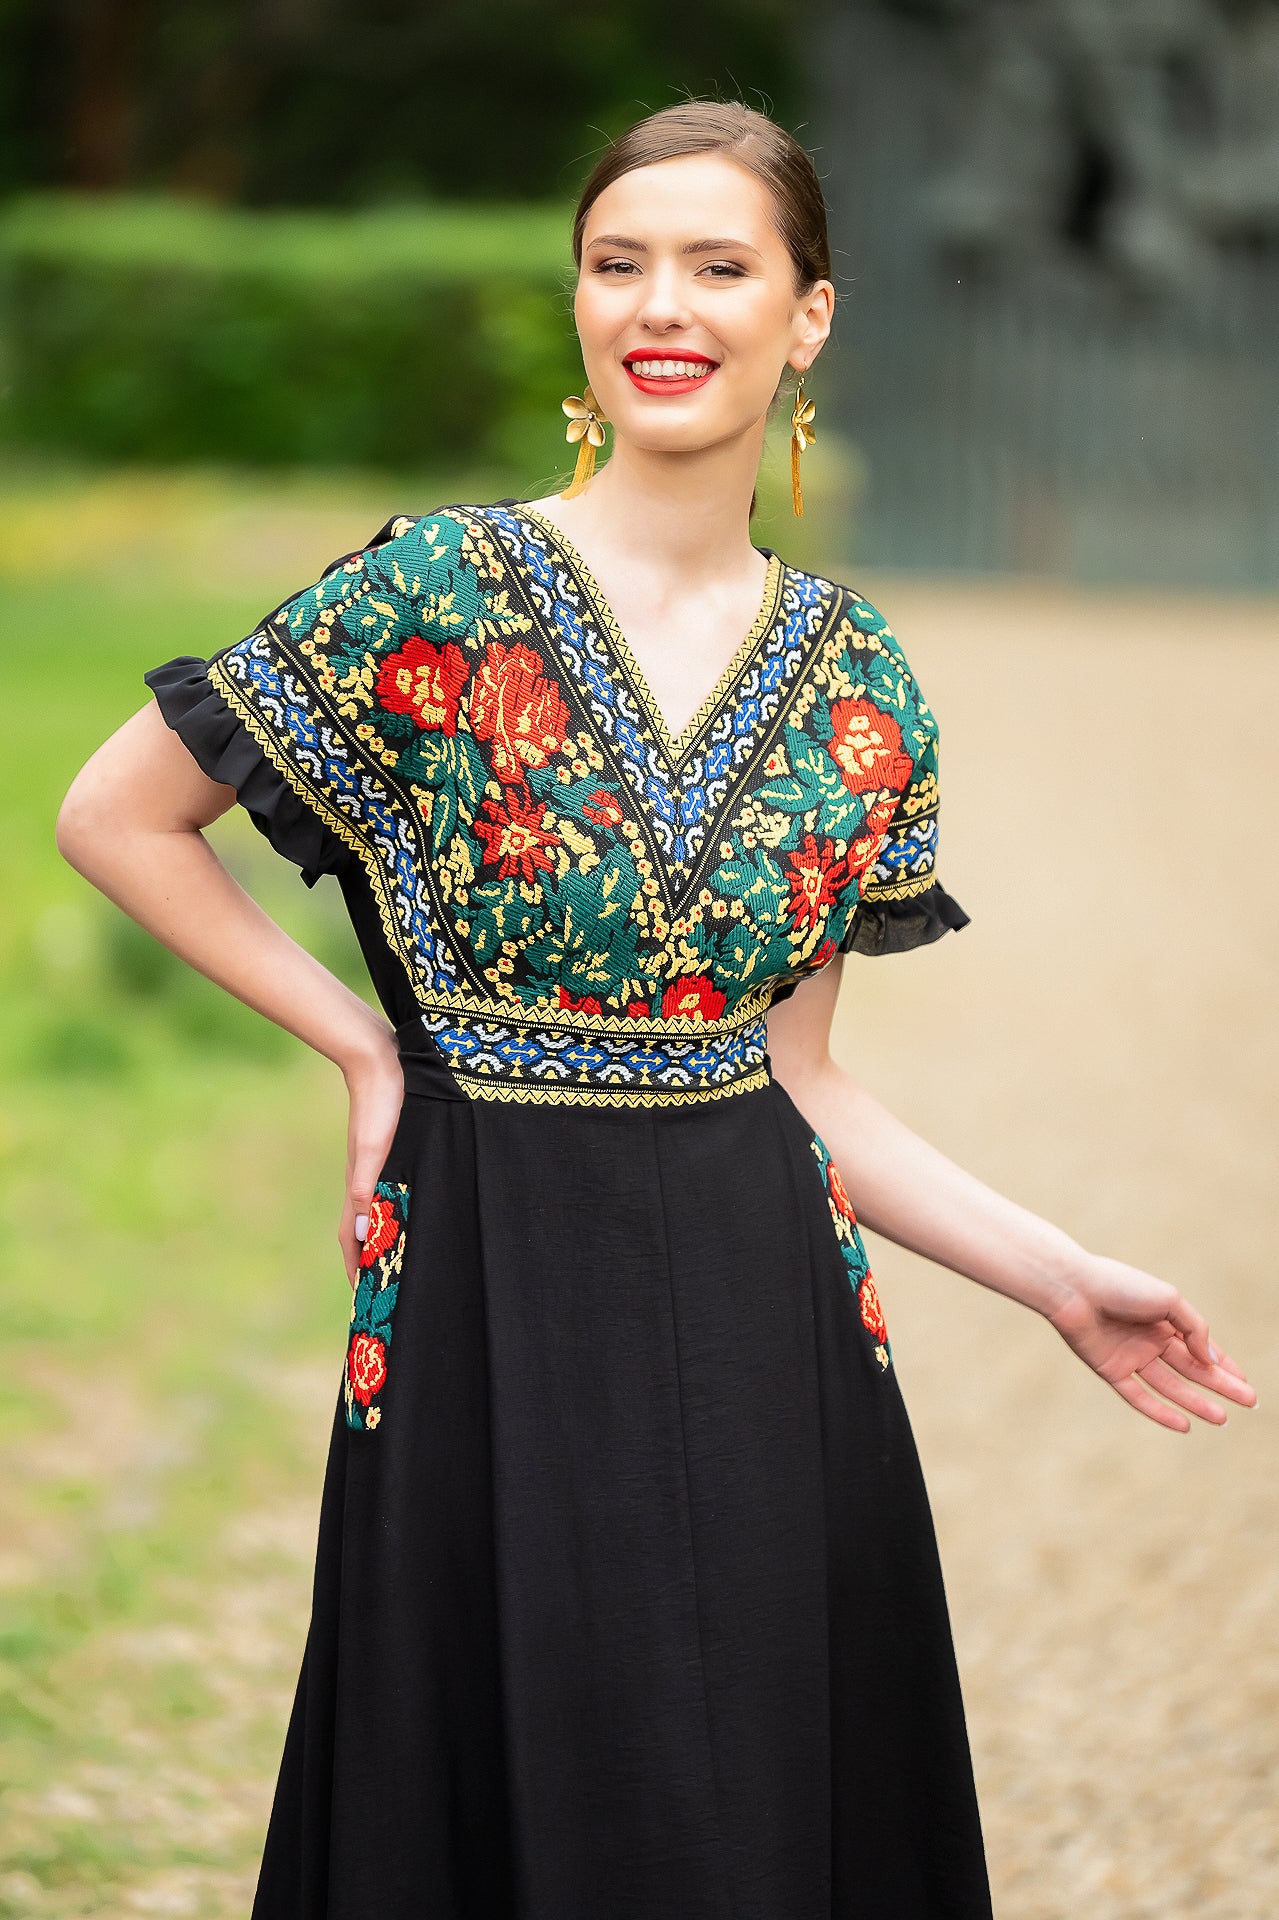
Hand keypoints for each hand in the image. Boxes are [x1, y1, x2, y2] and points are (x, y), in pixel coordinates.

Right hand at [338, 1030, 404, 1287]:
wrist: (382, 1060)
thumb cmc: (381, 1105)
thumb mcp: (375, 1149)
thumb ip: (367, 1187)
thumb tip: (365, 1233)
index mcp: (362, 1186)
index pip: (354, 1240)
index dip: (357, 1269)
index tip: (363, 1301)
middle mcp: (367, 1181)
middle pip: (366, 1232)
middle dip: (372, 1262)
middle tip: (385, 1293)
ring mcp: (379, 1167)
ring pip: (381, 1213)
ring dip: (386, 1238)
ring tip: (400, 1263)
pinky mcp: (392, 1151)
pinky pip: (392, 1192)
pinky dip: (398, 1211)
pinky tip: (412, 1212)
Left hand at [1047, 1252, 1257, 1431]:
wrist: (1073, 1289)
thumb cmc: (1121, 1285)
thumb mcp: (1169, 1299)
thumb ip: (1194, 1328)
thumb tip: (1211, 1359)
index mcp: (1165, 1319)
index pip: (1201, 1347)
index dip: (1224, 1365)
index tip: (1246, 1383)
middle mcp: (1149, 1339)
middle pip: (1191, 1369)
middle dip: (1220, 1386)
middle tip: (1248, 1403)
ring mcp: (1130, 1356)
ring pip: (1170, 1386)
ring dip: (1196, 1402)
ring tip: (1222, 1419)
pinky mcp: (1110, 1370)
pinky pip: (1139, 1396)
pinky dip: (1160, 1411)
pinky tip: (1184, 1425)